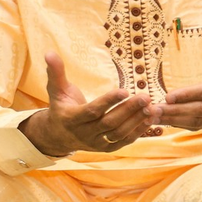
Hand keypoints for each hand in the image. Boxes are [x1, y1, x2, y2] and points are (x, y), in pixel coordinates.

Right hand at [20, 54, 155, 155]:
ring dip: (137, 121)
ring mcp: (96, 143)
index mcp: (71, 118)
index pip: (92, 110)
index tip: (125, 90)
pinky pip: (125, 141)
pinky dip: (139, 131)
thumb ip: (56, 73)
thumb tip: (49, 52)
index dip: (108, 101)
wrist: (59, 135)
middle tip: (145, 97)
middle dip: (129, 110)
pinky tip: (151, 118)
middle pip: (109, 122)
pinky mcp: (107, 148)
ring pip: (119, 133)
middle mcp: (84, 133)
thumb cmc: (61, 107)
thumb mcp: (57, 90)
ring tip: (152, 107)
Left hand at [155, 27, 201, 129]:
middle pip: (201, 110)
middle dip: (175, 111)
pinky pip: (199, 125)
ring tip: (151, 117)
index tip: (168, 96)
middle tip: (152, 110)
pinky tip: (163, 121)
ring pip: (198, 121)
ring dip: (174, 120)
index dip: (190, 94)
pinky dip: (180, 125)